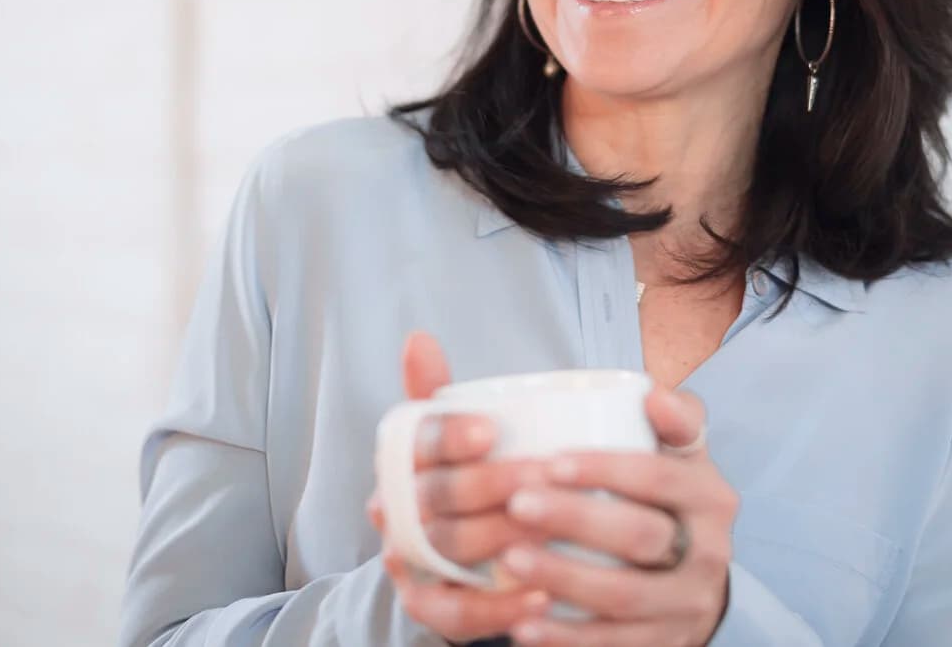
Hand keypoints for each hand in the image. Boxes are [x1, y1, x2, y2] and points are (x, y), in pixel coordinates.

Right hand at [368, 332, 552, 640]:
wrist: (447, 558)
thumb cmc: (462, 480)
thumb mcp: (449, 435)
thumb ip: (438, 391)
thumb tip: (418, 337)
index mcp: (402, 460)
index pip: (415, 442)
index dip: (448, 435)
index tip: (491, 430)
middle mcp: (396, 509)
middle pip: (435, 497)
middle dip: (490, 485)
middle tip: (544, 475)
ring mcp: (411, 561)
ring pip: (448, 550)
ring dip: (502, 540)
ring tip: (554, 530)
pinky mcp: (430, 607)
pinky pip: (457, 615)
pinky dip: (499, 610)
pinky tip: (544, 599)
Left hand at [498, 387, 736, 645]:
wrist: (696, 581)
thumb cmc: (670, 499)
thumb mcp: (682, 456)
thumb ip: (673, 418)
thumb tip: (651, 394)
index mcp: (711, 498)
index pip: (660, 477)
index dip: (606, 469)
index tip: (551, 460)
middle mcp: (708, 553)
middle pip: (640, 536)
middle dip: (576, 519)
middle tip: (517, 503)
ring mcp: (686, 605)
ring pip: (624, 596)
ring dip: (563, 579)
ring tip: (510, 559)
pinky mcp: (664, 645)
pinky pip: (613, 644)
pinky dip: (566, 639)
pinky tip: (522, 625)